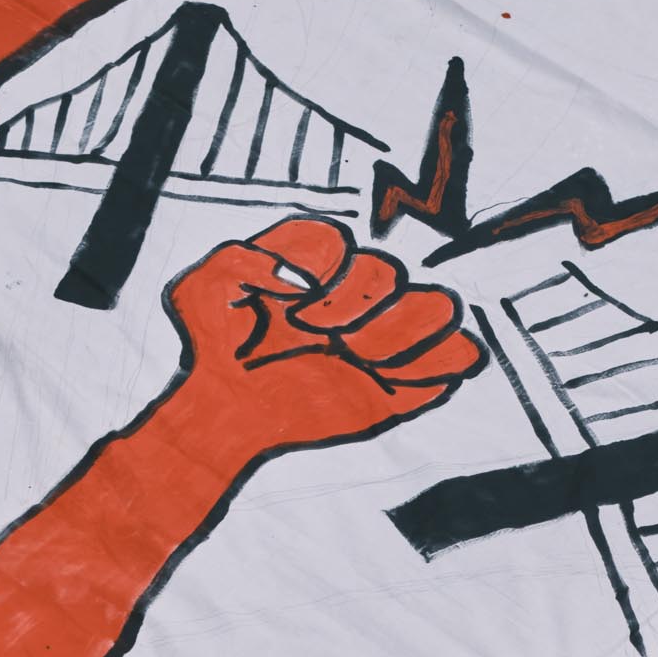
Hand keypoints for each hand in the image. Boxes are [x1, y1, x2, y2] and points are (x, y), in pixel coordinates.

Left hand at [162, 216, 486, 459]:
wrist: (229, 410)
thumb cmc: (216, 347)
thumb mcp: (199, 290)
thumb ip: (238, 261)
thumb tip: (300, 280)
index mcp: (318, 265)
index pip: (344, 246)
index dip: (325, 278)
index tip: (294, 316)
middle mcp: (358, 293)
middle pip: (392, 273)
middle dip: (359, 308)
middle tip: (327, 341)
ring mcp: (386, 335)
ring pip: (440, 308)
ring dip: (403, 334)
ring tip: (363, 360)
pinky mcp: (406, 381)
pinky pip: (458, 358)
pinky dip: (440, 364)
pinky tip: (389, 379)